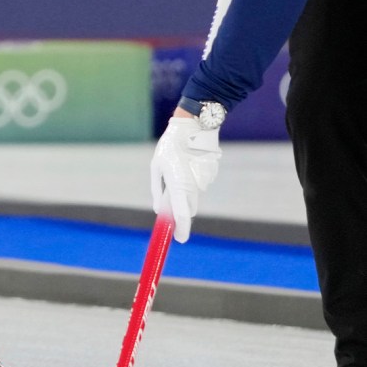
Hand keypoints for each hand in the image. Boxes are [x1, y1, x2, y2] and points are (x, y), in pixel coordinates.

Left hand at [150, 109, 221, 242]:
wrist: (194, 127)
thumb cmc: (170, 147)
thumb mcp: (156, 167)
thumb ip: (158, 190)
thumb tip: (159, 210)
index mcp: (177, 185)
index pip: (181, 214)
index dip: (181, 229)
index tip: (180, 239)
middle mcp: (193, 185)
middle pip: (188, 209)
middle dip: (180, 212)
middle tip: (170, 204)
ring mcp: (204, 180)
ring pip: (194, 196)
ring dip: (185, 193)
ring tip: (178, 172)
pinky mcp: (210, 174)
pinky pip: (200, 184)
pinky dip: (193, 181)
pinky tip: (188, 166)